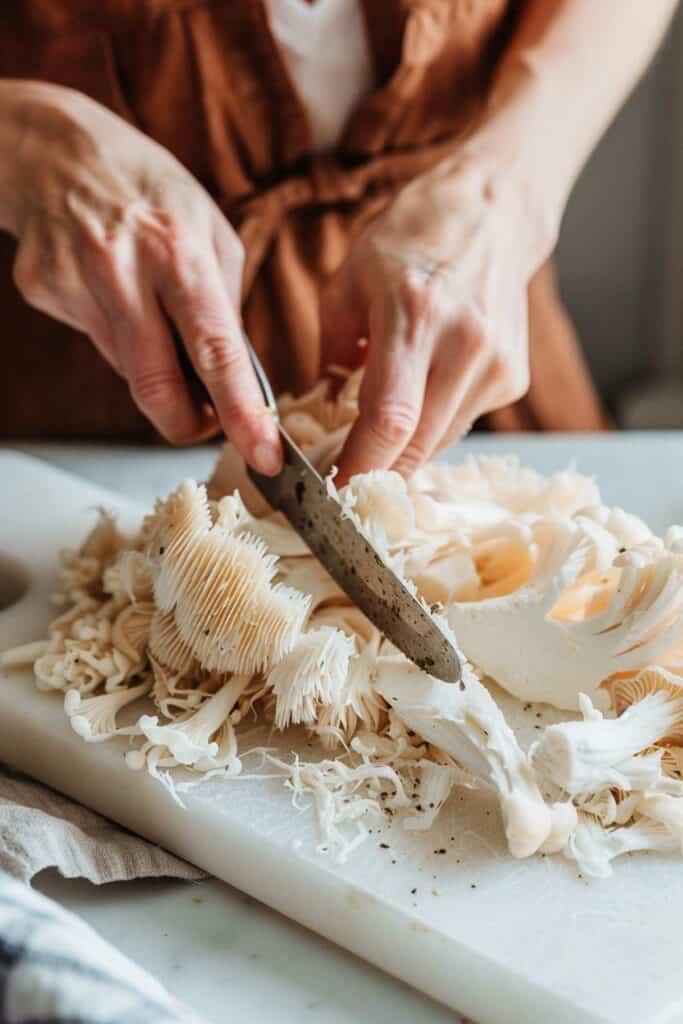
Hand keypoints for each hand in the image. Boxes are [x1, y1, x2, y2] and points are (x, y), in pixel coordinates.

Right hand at [2, 81, 280, 472]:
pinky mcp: (46, 294)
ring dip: (156, 365)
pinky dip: (120, 335)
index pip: (217, 353)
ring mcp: (78, 285)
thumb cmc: (150, 188)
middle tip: (205, 423)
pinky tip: (114, 290)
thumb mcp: (211, 229)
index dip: (241, 413)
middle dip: (187, 425)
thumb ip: (225, 304)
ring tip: (155, 313)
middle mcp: (125, 272)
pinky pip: (100, 343)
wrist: (55, 149)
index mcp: (180, 253)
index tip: (263, 456)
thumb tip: (238, 375)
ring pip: (128, 370)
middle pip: (157, 387)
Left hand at [320, 152, 550, 481]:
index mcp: (415, 314)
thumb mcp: (347, 284)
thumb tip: (319, 415)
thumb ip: (330, 355)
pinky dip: (430, 428)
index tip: (332, 490)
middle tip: (344, 479)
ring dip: (404, 453)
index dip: (359, 465)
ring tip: (374, 441)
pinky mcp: (514, 377)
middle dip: (377, 472)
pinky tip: (416, 403)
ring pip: (440, 442)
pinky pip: (460, 423)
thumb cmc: (410, 239)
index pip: (388, 419)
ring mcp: (497, 364)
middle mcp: (465, 344)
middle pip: (418, 445)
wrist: (491, 212)